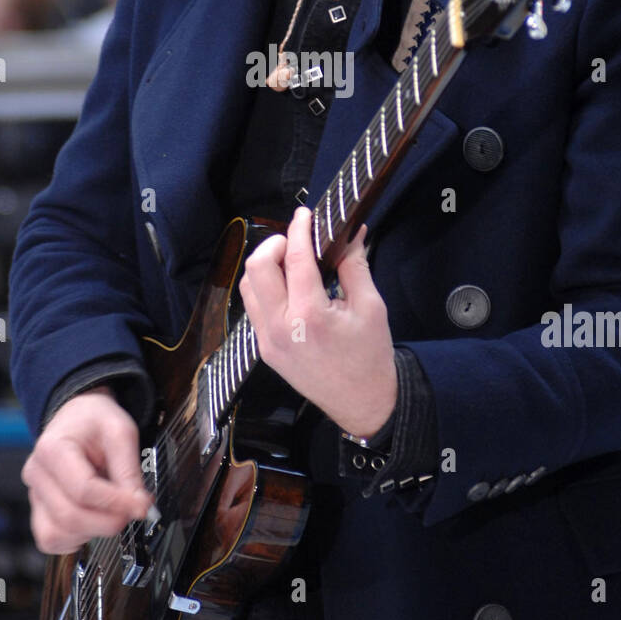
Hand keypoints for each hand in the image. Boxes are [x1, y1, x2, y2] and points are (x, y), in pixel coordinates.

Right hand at [21, 387, 152, 553]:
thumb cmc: (95, 421)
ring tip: (110, 511)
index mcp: (52, 448)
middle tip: (132, 512)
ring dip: (92, 532)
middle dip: (108, 522)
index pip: (83, 489)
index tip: (142, 505)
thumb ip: (130, 470)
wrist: (77, 418)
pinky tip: (93, 519)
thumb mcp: (121, 432)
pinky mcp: (39, 512)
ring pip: (57, 534)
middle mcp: (37, 474)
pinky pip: (52, 540)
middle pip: (69, 516)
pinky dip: (77, 538)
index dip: (116, 502)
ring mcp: (35, 496)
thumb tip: (140, 506)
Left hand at [238, 208, 397, 438]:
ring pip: (248, 286)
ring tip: (292, 262)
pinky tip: (288, 287)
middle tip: (298, 241)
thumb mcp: (371, 307)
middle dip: (276, 244)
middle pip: (257, 267)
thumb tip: (352, 232)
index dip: (300, 229)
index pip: (296, 259)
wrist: (363, 405)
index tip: (305, 214)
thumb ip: (355, 265)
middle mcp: (280, 327)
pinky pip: (254, 307)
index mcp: (310, 316)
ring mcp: (267, 341)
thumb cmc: (371, 356)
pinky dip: (265, 288)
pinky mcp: (264, 350)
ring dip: (266, 266)